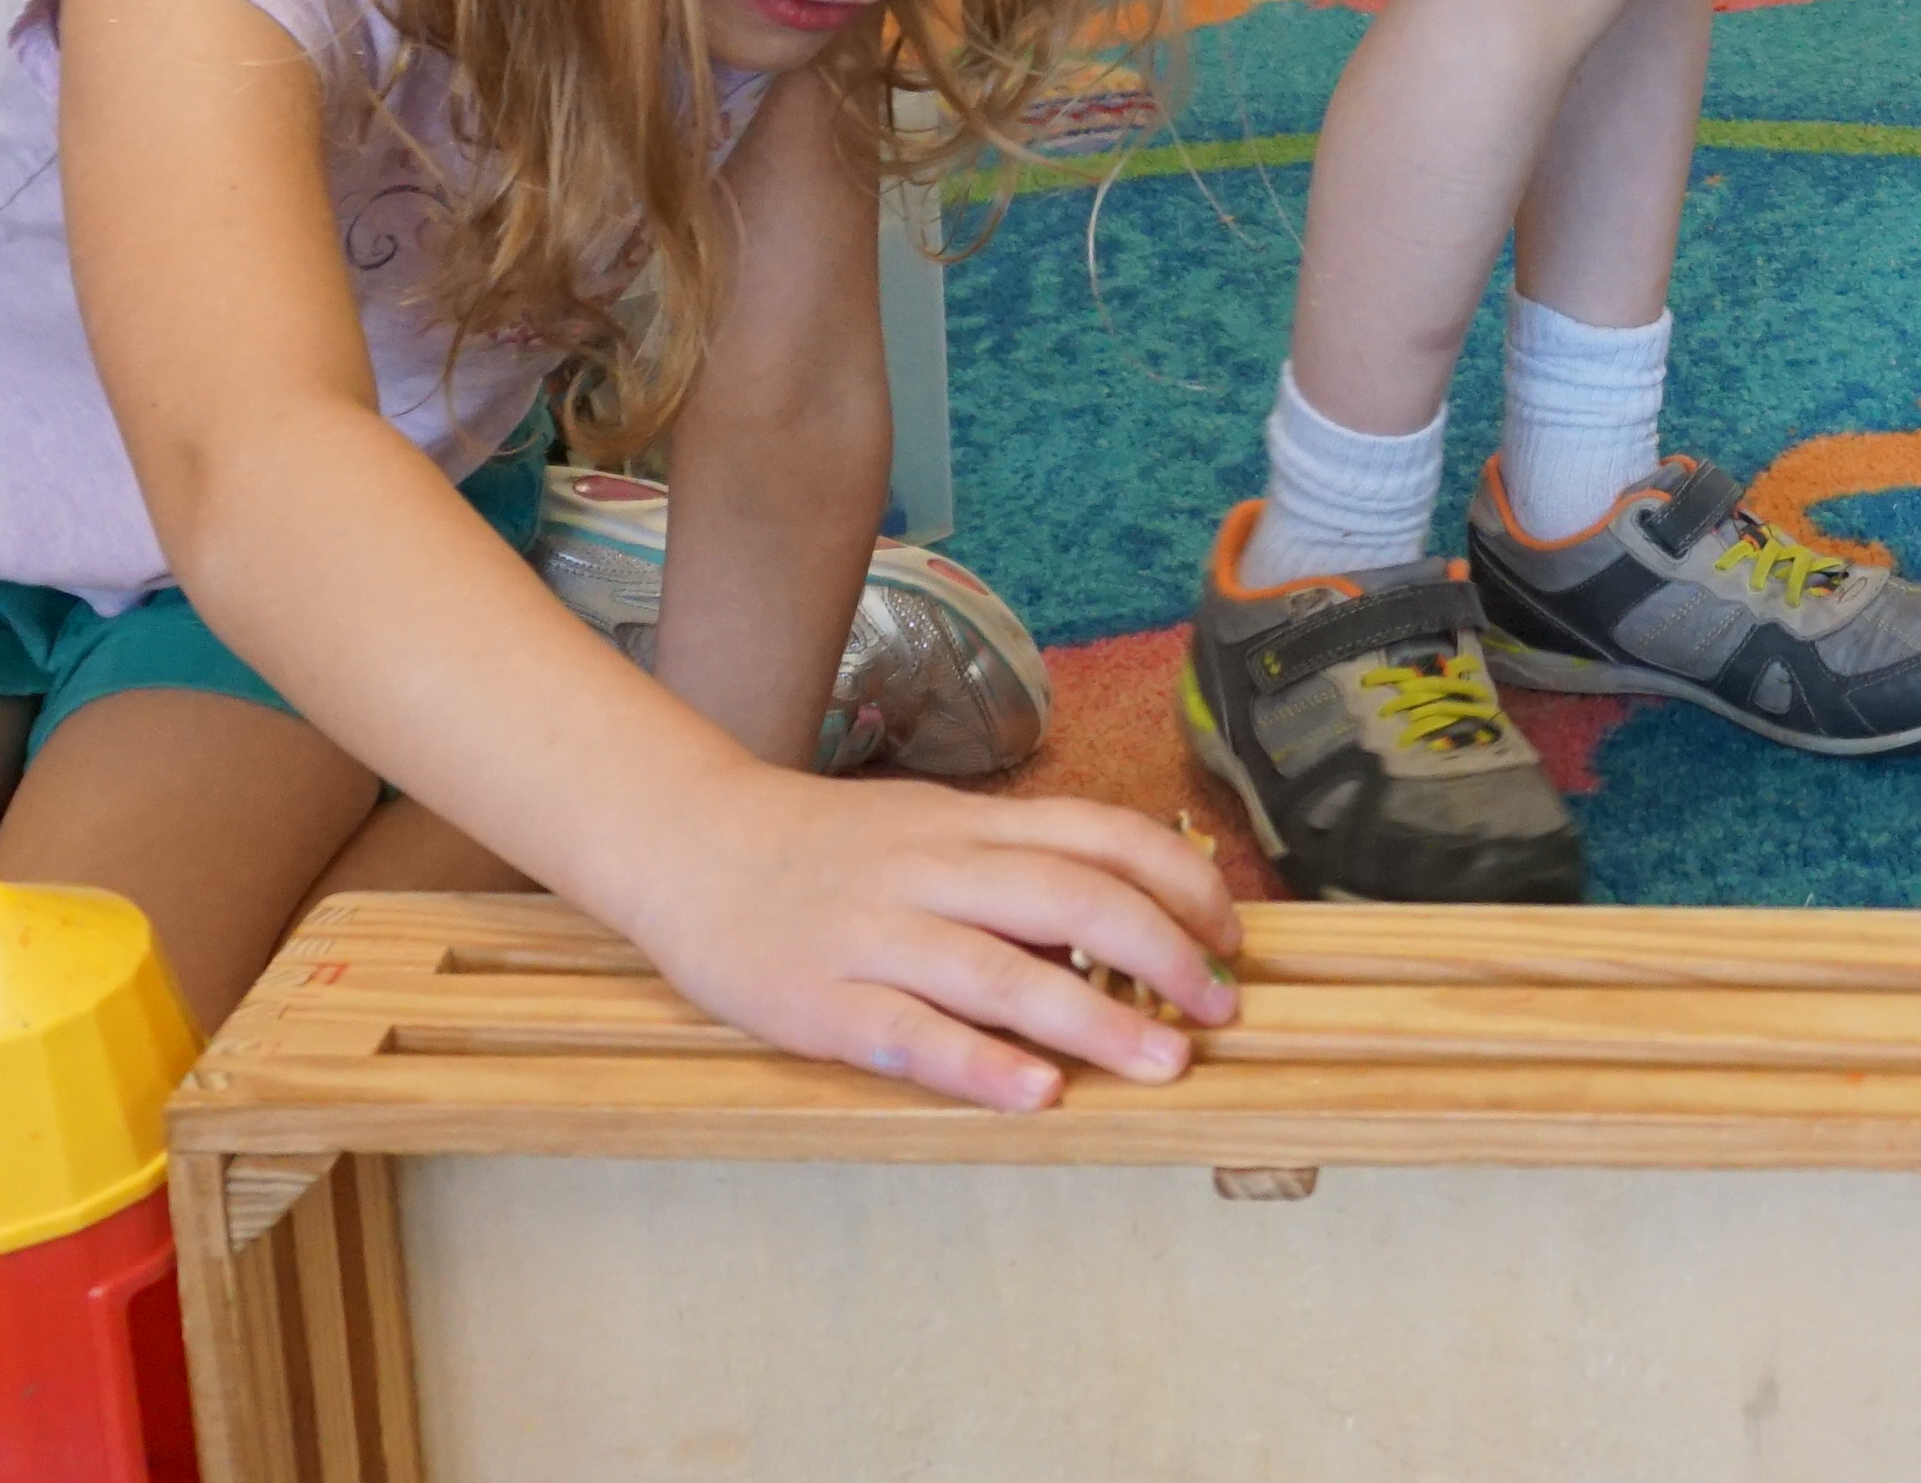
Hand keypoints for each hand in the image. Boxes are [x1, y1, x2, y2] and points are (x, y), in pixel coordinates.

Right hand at [622, 759, 1245, 1111]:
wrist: (689, 843)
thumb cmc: (829, 848)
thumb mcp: (933, 828)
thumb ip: (1018, 862)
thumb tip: (1132, 912)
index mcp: (969, 825)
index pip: (1099, 835)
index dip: (1179, 881)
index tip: (1231, 932)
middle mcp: (933, 870)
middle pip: (1069, 897)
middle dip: (1161, 953)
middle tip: (1221, 1011)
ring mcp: (874, 934)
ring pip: (999, 970)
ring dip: (1092, 1020)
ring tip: (1163, 1065)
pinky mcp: (818, 1001)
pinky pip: (909, 1034)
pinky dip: (978, 1065)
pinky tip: (1036, 1095)